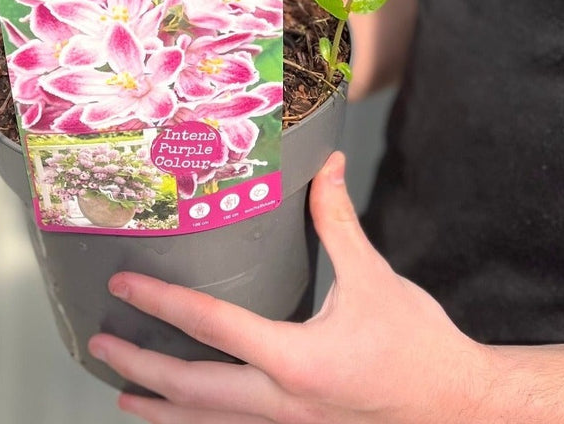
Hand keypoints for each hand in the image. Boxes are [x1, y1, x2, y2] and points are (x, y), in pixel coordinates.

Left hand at [87, 152, 492, 423]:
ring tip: (125, 395)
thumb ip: (338, 221)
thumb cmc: (419, 346)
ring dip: (162, 410)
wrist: (461, 410)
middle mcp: (283, 403)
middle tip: (102, 343)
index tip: (123, 288)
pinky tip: (186, 420)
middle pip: (193, 389)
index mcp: (295, 358)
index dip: (160, 304)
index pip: (211, 327)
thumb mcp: (374, 278)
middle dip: (141, 367)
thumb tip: (327, 164)